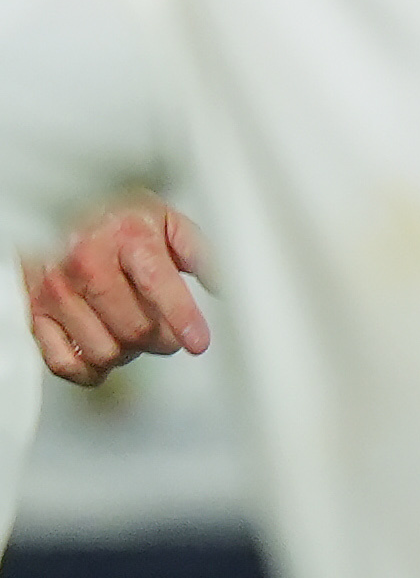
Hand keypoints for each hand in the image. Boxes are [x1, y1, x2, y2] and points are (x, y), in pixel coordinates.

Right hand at [26, 199, 211, 387]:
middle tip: (170, 334)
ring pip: (103, 351)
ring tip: (136, 335)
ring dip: (129, 353)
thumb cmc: (116, 217)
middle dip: (162, 339)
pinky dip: (90, 370)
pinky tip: (105, 354)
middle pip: (133, 327)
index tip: (198, 341)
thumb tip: (225, 284)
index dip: (182, 316)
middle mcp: (86, 262)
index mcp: (124, 235)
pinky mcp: (35, 312)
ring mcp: (57, 290)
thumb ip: (199, 251)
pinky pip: (64, 363)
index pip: (157, 283)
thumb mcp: (165, 220)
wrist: (61, 209)